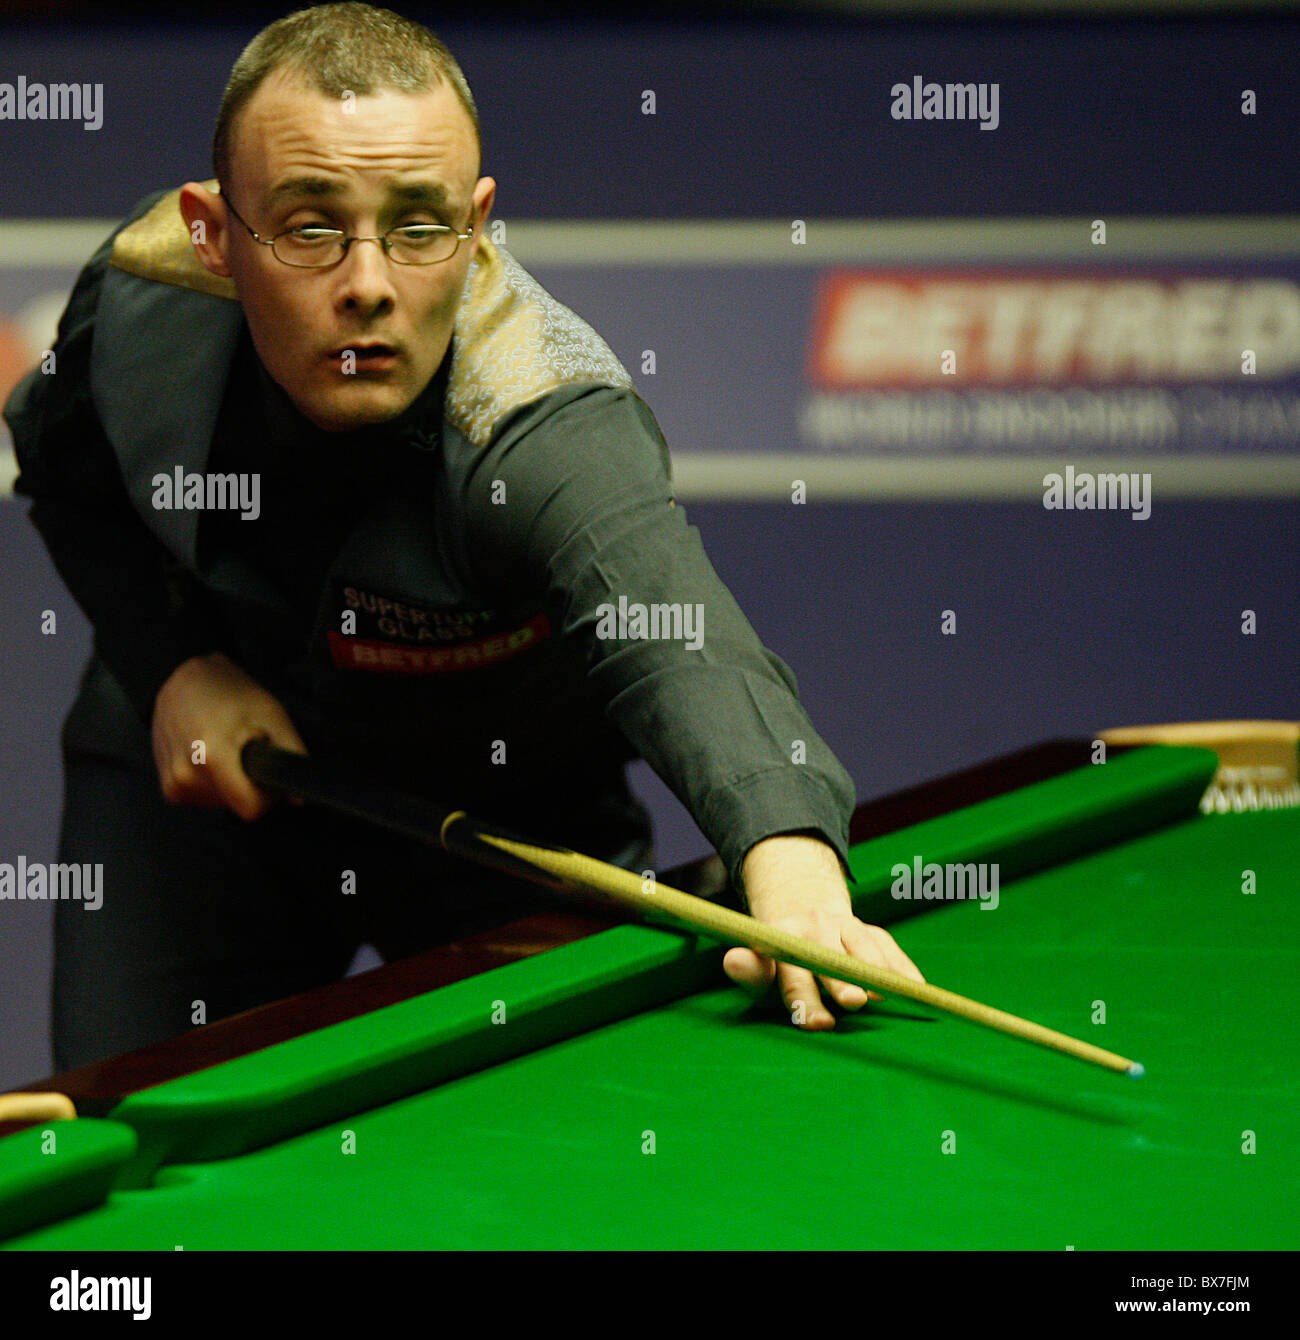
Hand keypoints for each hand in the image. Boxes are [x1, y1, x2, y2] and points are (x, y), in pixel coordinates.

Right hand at [151, 651, 306, 820]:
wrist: (184, 681)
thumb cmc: (229, 692)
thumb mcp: (271, 715)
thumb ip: (291, 754)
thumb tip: (298, 797)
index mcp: (210, 755)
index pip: (249, 808)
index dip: (267, 796)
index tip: (267, 774)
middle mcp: (185, 774)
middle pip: (236, 805)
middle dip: (247, 783)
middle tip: (244, 750)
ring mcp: (172, 783)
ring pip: (221, 803)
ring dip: (230, 782)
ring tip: (225, 748)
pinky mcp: (168, 787)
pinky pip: (205, 798)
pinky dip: (213, 782)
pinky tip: (210, 755)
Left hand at [723, 833, 924, 1029]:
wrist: (801, 904)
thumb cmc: (778, 954)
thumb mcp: (759, 965)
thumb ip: (751, 972)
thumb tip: (731, 958)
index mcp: (783, 941)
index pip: (793, 975)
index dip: (805, 1000)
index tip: (819, 1024)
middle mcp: (814, 931)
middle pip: (831, 960)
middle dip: (843, 980)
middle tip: (855, 1001)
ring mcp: (845, 926)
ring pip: (864, 946)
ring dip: (878, 970)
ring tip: (891, 995)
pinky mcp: (870, 929)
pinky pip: (889, 948)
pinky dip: (902, 968)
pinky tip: (915, 988)